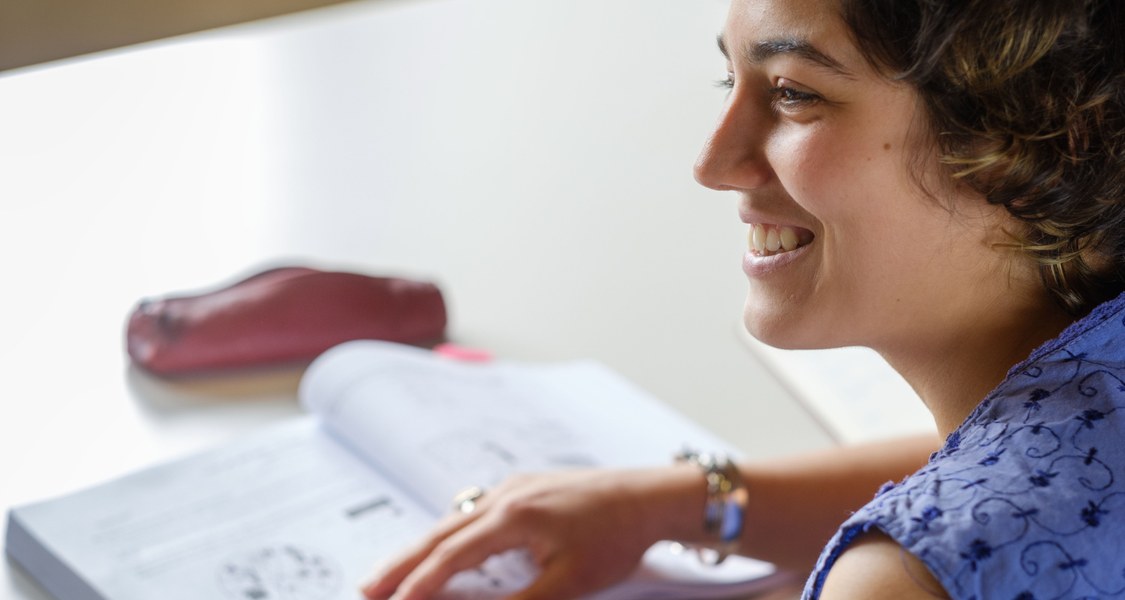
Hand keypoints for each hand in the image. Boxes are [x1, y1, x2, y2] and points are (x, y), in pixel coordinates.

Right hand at [362, 467, 694, 599]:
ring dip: (420, 549)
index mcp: (513, 515)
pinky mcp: (523, 489)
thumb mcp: (569, 582)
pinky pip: (472, 513)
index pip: (451, 555)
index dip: (418, 584)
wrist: (651, 496)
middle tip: (366, 588)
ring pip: (453, 521)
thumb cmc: (618, 535)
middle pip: (439, 533)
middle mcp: (505, 494)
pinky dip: (448, 535)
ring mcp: (512, 488)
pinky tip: (441, 549)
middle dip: (399, 563)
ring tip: (390, 575)